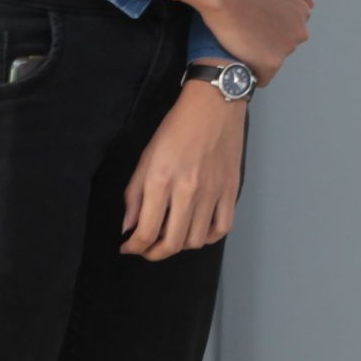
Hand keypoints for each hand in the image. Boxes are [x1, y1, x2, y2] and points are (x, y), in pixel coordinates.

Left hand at [122, 79, 246, 260]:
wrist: (215, 106)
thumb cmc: (176, 128)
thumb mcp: (146, 157)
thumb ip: (135, 195)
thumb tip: (129, 227)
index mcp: (161, 181)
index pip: (146, 232)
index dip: (133, 247)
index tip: (128, 246)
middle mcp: (188, 191)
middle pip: (171, 243)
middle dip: (153, 253)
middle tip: (146, 249)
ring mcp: (213, 192)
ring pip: (196, 240)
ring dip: (180, 246)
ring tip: (171, 237)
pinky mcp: (231, 189)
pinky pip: (222, 228)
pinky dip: (208, 237)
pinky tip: (198, 230)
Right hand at [187, 0, 312, 84]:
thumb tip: (311, 5)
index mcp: (302, 12)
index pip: (290, 27)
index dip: (272, 26)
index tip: (256, 23)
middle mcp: (300, 32)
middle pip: (284, 43)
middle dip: (268, 41)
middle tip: (246, 32)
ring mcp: (287, 49)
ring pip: (273, 58)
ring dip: (259, 55)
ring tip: (240, 44)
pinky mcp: (271, 63)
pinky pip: (264, 76)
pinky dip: (254, 72)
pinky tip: (241, 62)